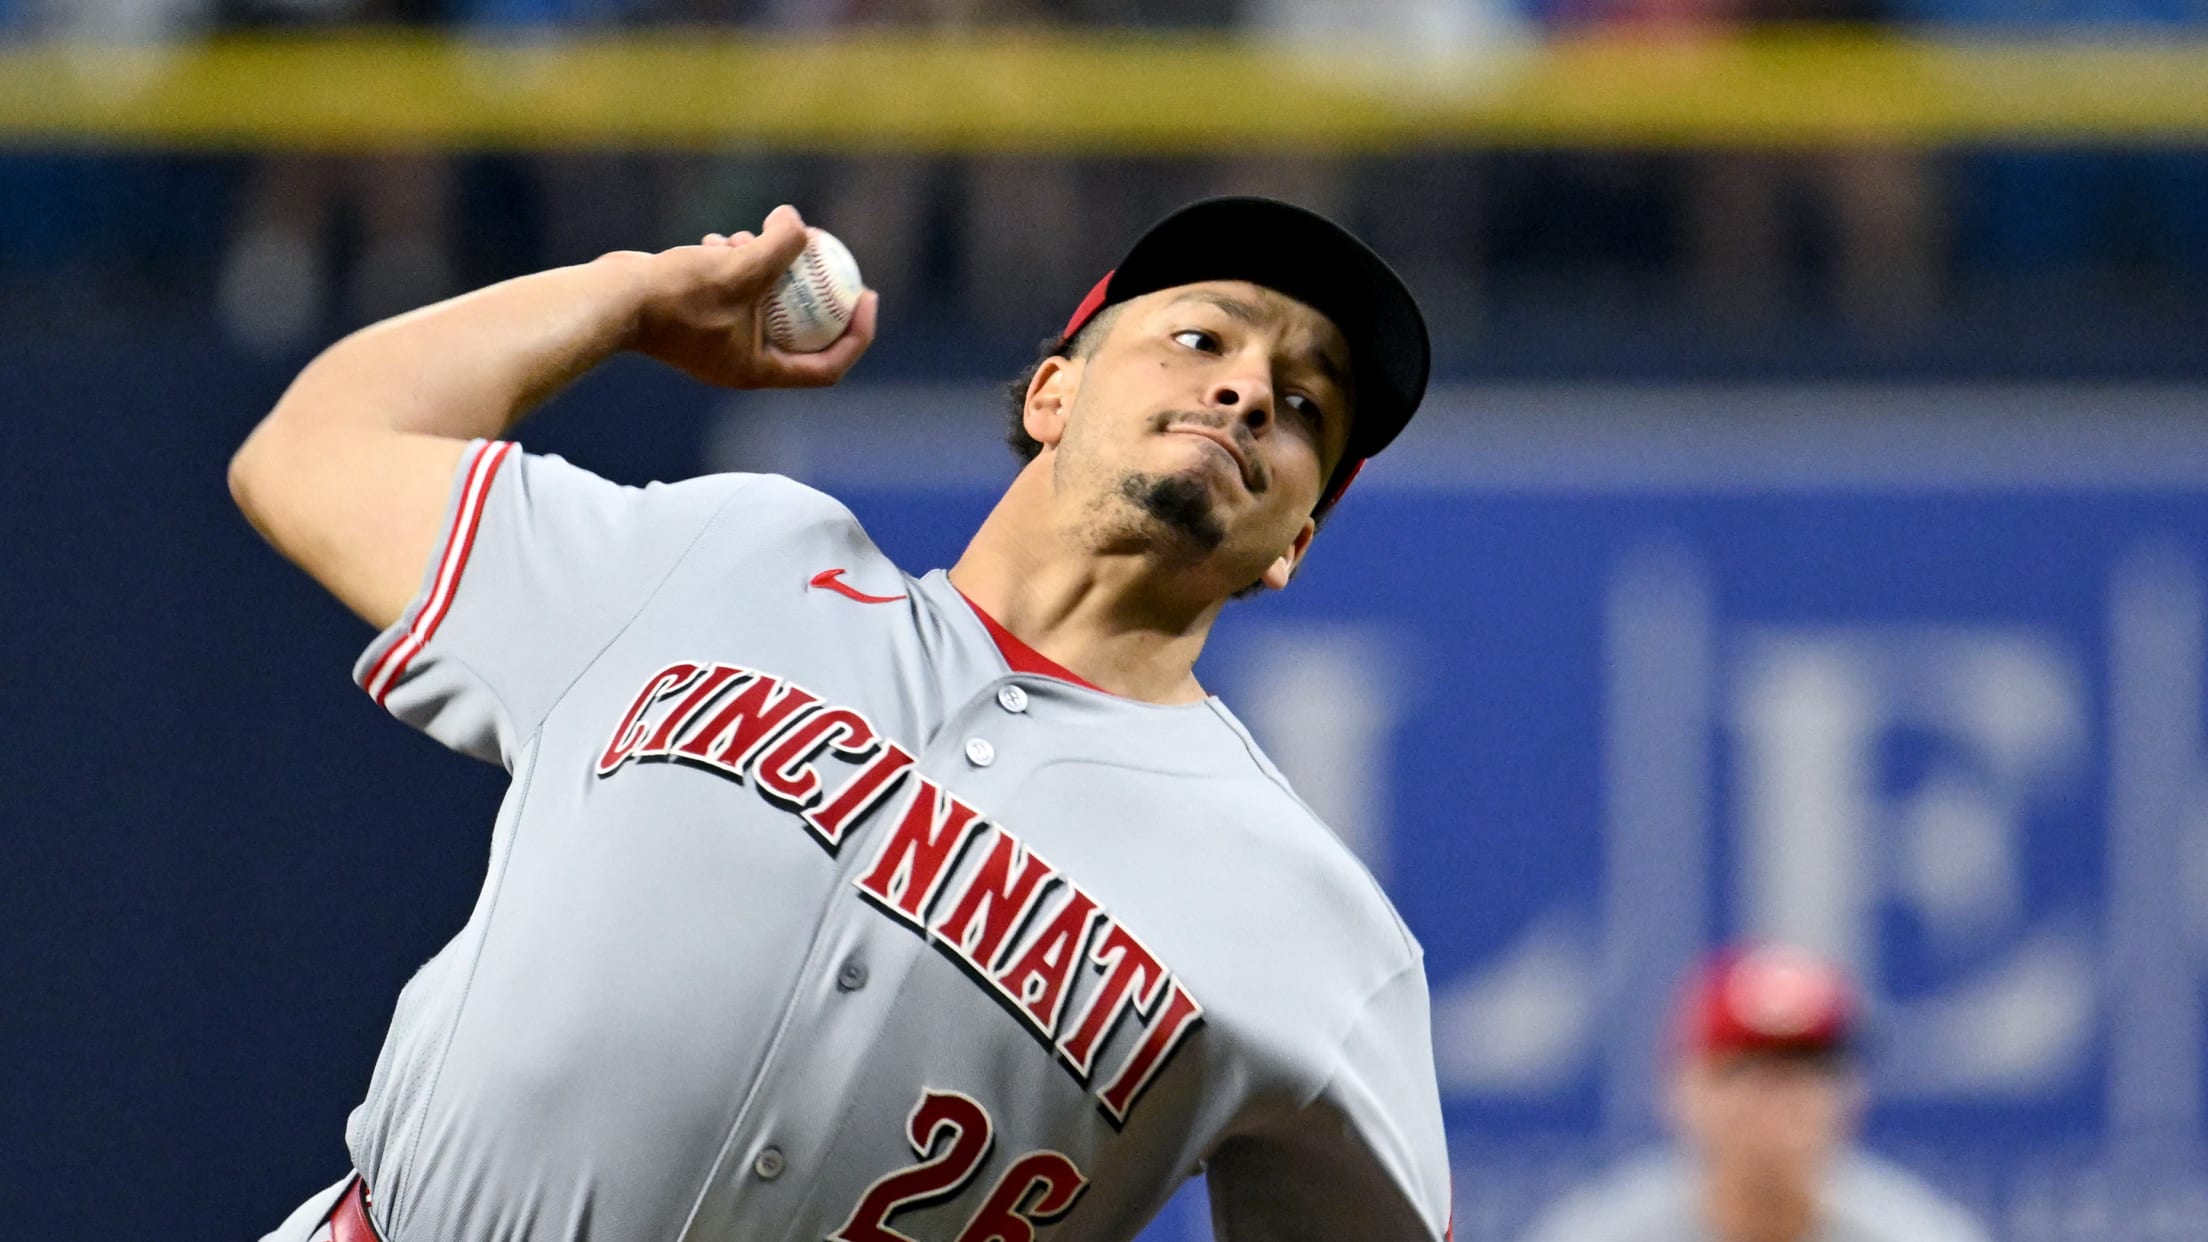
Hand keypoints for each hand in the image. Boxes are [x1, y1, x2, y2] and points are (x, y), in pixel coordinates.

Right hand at [627, 204, 878, 389]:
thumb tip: (801, 223)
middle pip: (801, 330)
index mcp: (757, 371)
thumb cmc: (673, 295)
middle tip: (830, 255)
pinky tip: (719, 240)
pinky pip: (732, 290)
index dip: (856, 334)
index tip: (868, 296)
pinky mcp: (699, 315)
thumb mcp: (738, 268)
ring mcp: (718, 339)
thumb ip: (778, 247)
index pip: (827, 365)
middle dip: (813, 289)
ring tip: (749, 237)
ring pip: (764, 302)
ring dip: (766, 266)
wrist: (610, 300)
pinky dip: (734, 264)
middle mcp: (741, 361)